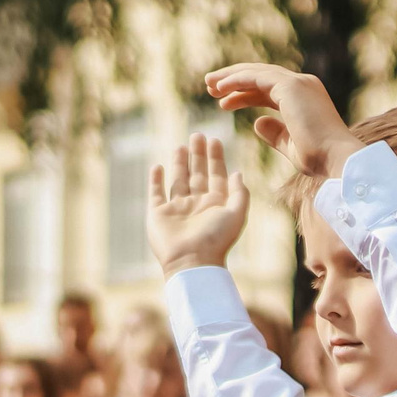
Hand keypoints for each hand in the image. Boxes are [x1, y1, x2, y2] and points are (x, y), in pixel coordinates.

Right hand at [147, 131, 248, 275]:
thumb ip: (239, 193)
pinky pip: (156, 193)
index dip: (216, 158)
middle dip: (198, 155)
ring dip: (180, 163)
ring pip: (178, 180)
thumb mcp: (236, 214)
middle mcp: (197, 205)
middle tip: (198, 135)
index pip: (216, 176)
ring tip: (181, 146)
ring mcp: (177, 209)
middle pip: (197, 174)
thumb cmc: (216, 240)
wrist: (192, 261)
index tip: (215, 140)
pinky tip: (158, 166)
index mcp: (216, 205)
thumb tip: (238, 173)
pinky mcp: (158, 215)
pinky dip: (156, 180)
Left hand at [202, 63, 357, 180]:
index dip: (244, 94)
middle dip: (234, 80)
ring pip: (256, 73)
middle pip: (260, 76)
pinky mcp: (291, 86)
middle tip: (210, 87)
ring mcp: (298, 83)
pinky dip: (236, 81)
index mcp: (305, 98)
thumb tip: (257, 122)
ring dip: (230, 77)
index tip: (224, 103)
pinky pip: (255, 78)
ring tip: (209, 85)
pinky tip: (219, 89)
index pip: (268, 89)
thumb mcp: (292, 147)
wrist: (338, 160)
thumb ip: (276, 133)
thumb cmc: (320, 160)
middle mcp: (304, 85)